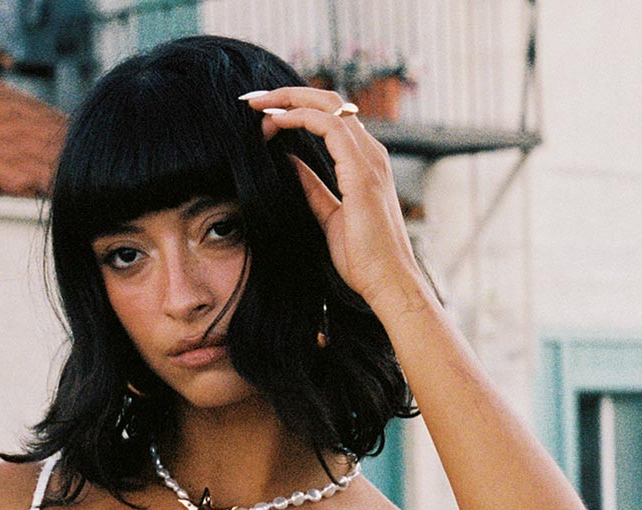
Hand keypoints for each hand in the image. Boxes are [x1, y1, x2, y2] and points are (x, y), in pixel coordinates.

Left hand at [243, 86, 426, 313]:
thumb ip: (313, 188)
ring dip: (289, 101)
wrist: (387, 282)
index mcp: (364, 163)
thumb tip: (291, 163)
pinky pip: (328, 125)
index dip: (296, 111)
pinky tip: (276, 122)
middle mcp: (370, 153)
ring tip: (259, 107)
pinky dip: (299, 117)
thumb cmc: (364, 258)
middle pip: (328, 103)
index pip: (330, 119)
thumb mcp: (329, 217)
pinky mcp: (361, 169)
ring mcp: (369, 158)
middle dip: (288, 96)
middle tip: (254, 101)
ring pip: (328, 105)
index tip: (264, 117)